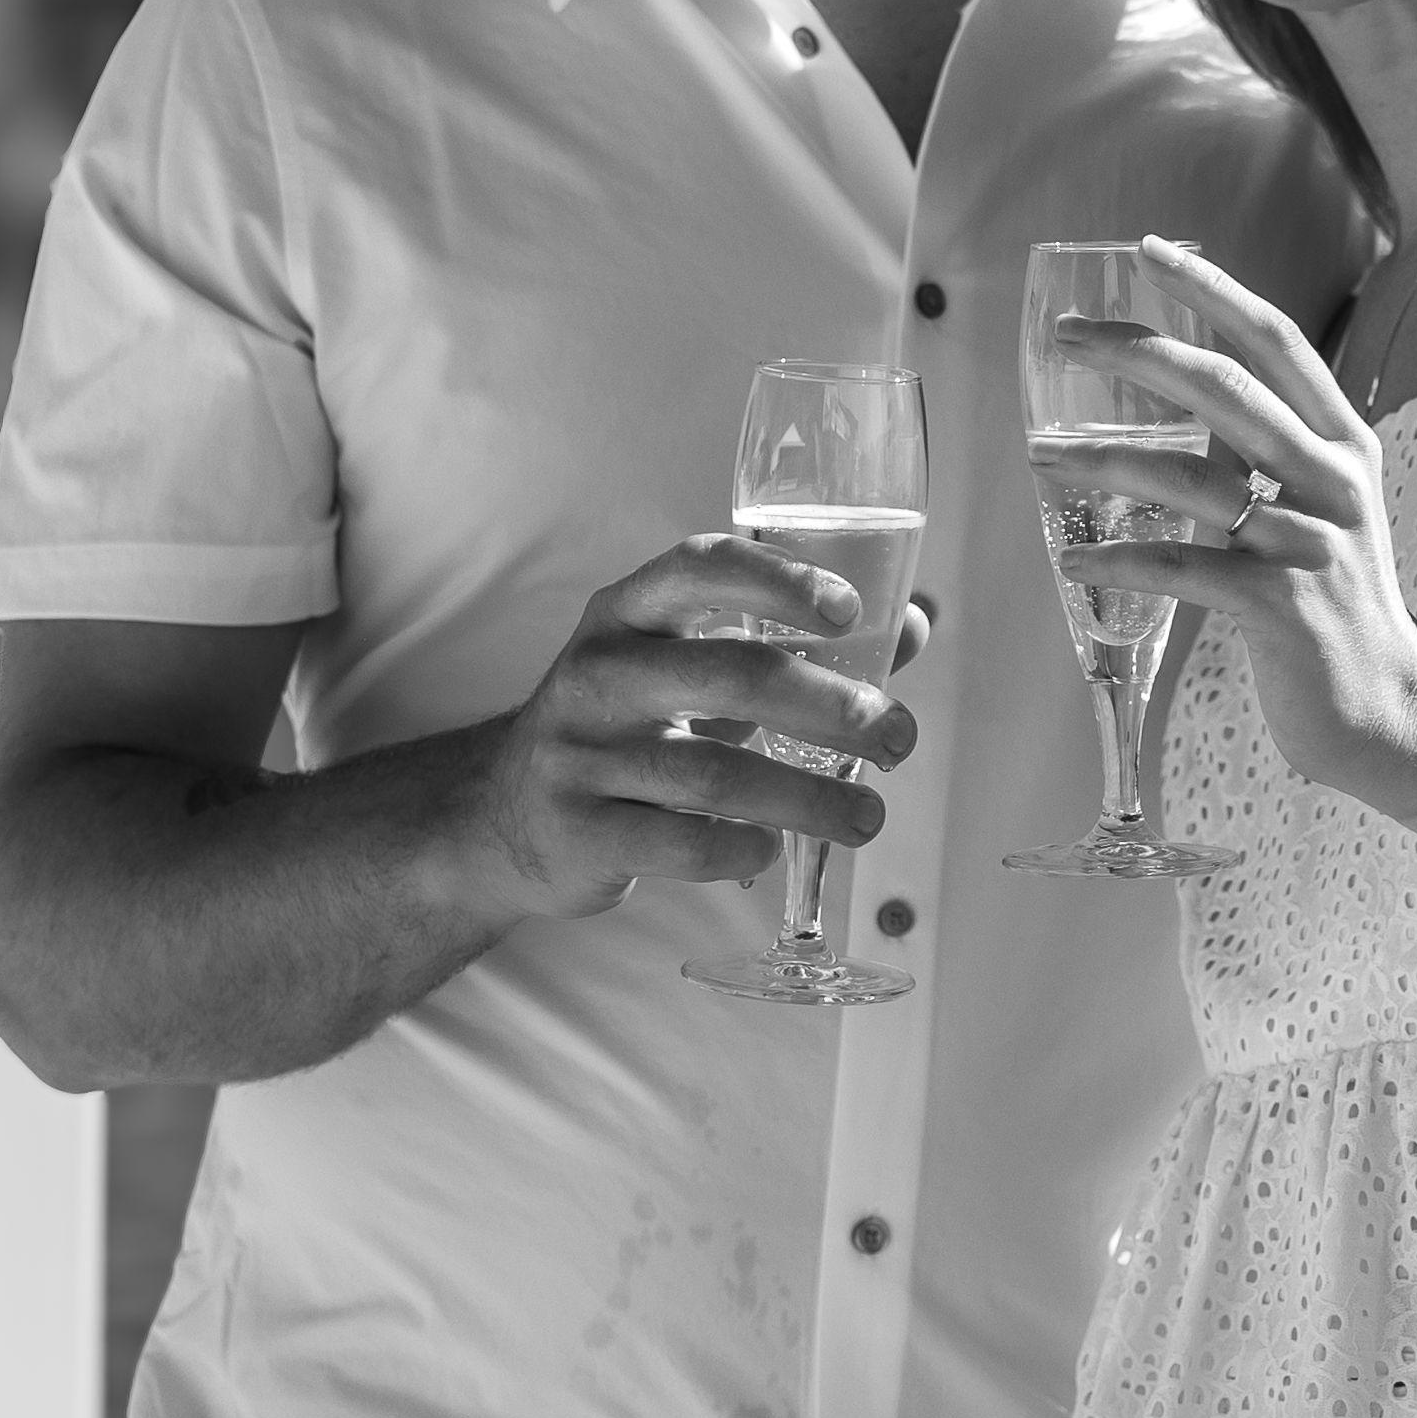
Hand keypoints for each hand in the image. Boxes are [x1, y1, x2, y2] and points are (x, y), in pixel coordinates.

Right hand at [480, 535, 919, 915]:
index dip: (777, 580)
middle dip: (828, 707)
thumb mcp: (687, 667)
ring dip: (808, 798)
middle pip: (729, 676)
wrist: (505, 815)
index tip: (848, 610)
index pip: (698, 569)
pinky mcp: (578, 832)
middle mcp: (597, 673)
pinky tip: (776, 847)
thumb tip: (911, 624)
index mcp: (627, 614)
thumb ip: (793, 644)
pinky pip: (677, 842)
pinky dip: (741, 848)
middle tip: (896, 737)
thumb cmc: (628, 728)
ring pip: (714, 773)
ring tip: (867, 817)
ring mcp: (580, 755)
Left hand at [1040, 235, 1416, 819]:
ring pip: (1193, 479)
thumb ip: (1266, 449)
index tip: (1149, 248)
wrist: (1389, 709)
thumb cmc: (1334, 600)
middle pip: (1229, 390)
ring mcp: (1311, 546)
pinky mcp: (1282, 609)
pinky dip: (1117, 558)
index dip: (1213, 290)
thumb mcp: (1317, 506)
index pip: (1277, 342)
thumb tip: (1186, 384)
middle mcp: (1335, 482)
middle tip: (1066, 336)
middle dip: (1140, 351)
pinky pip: (1181, 568)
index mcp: (1344, 443)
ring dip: (1102, 460)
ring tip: (1039, 455)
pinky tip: (1070, 557)